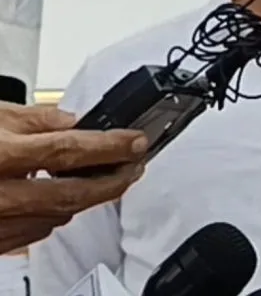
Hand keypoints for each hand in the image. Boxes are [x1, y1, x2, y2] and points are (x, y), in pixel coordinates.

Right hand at [0, 103, 146, 253]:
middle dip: (113, 181)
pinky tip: (65, 203)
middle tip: (135, 165)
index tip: (136, 141)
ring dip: (88, 199)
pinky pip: (30, 233)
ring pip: (55, 217)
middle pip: (71, 194)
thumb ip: (32, 119)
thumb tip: (72, 120)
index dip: (111, 146)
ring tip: (110, 180)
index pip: (69, 150)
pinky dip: (54, 217)